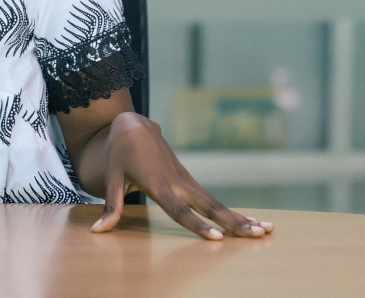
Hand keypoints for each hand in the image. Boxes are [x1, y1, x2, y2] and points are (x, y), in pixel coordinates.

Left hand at [91, 112, 274, 239]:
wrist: (133, 125)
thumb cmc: (120, 153)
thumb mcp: (111, 178)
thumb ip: (110, 206)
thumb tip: (98, 231)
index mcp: (157, 183)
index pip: (179, 210)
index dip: (197, 224)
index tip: (217, 238)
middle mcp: (177, 182)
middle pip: (209, 206)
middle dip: (234, 222)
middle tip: (257, 235)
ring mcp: (186, 180)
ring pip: (216, 202)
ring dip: (241, 217)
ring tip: (266, 231)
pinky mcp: (190, 179)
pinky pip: (212, 199)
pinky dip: (232, 211)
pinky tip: (250, 223)